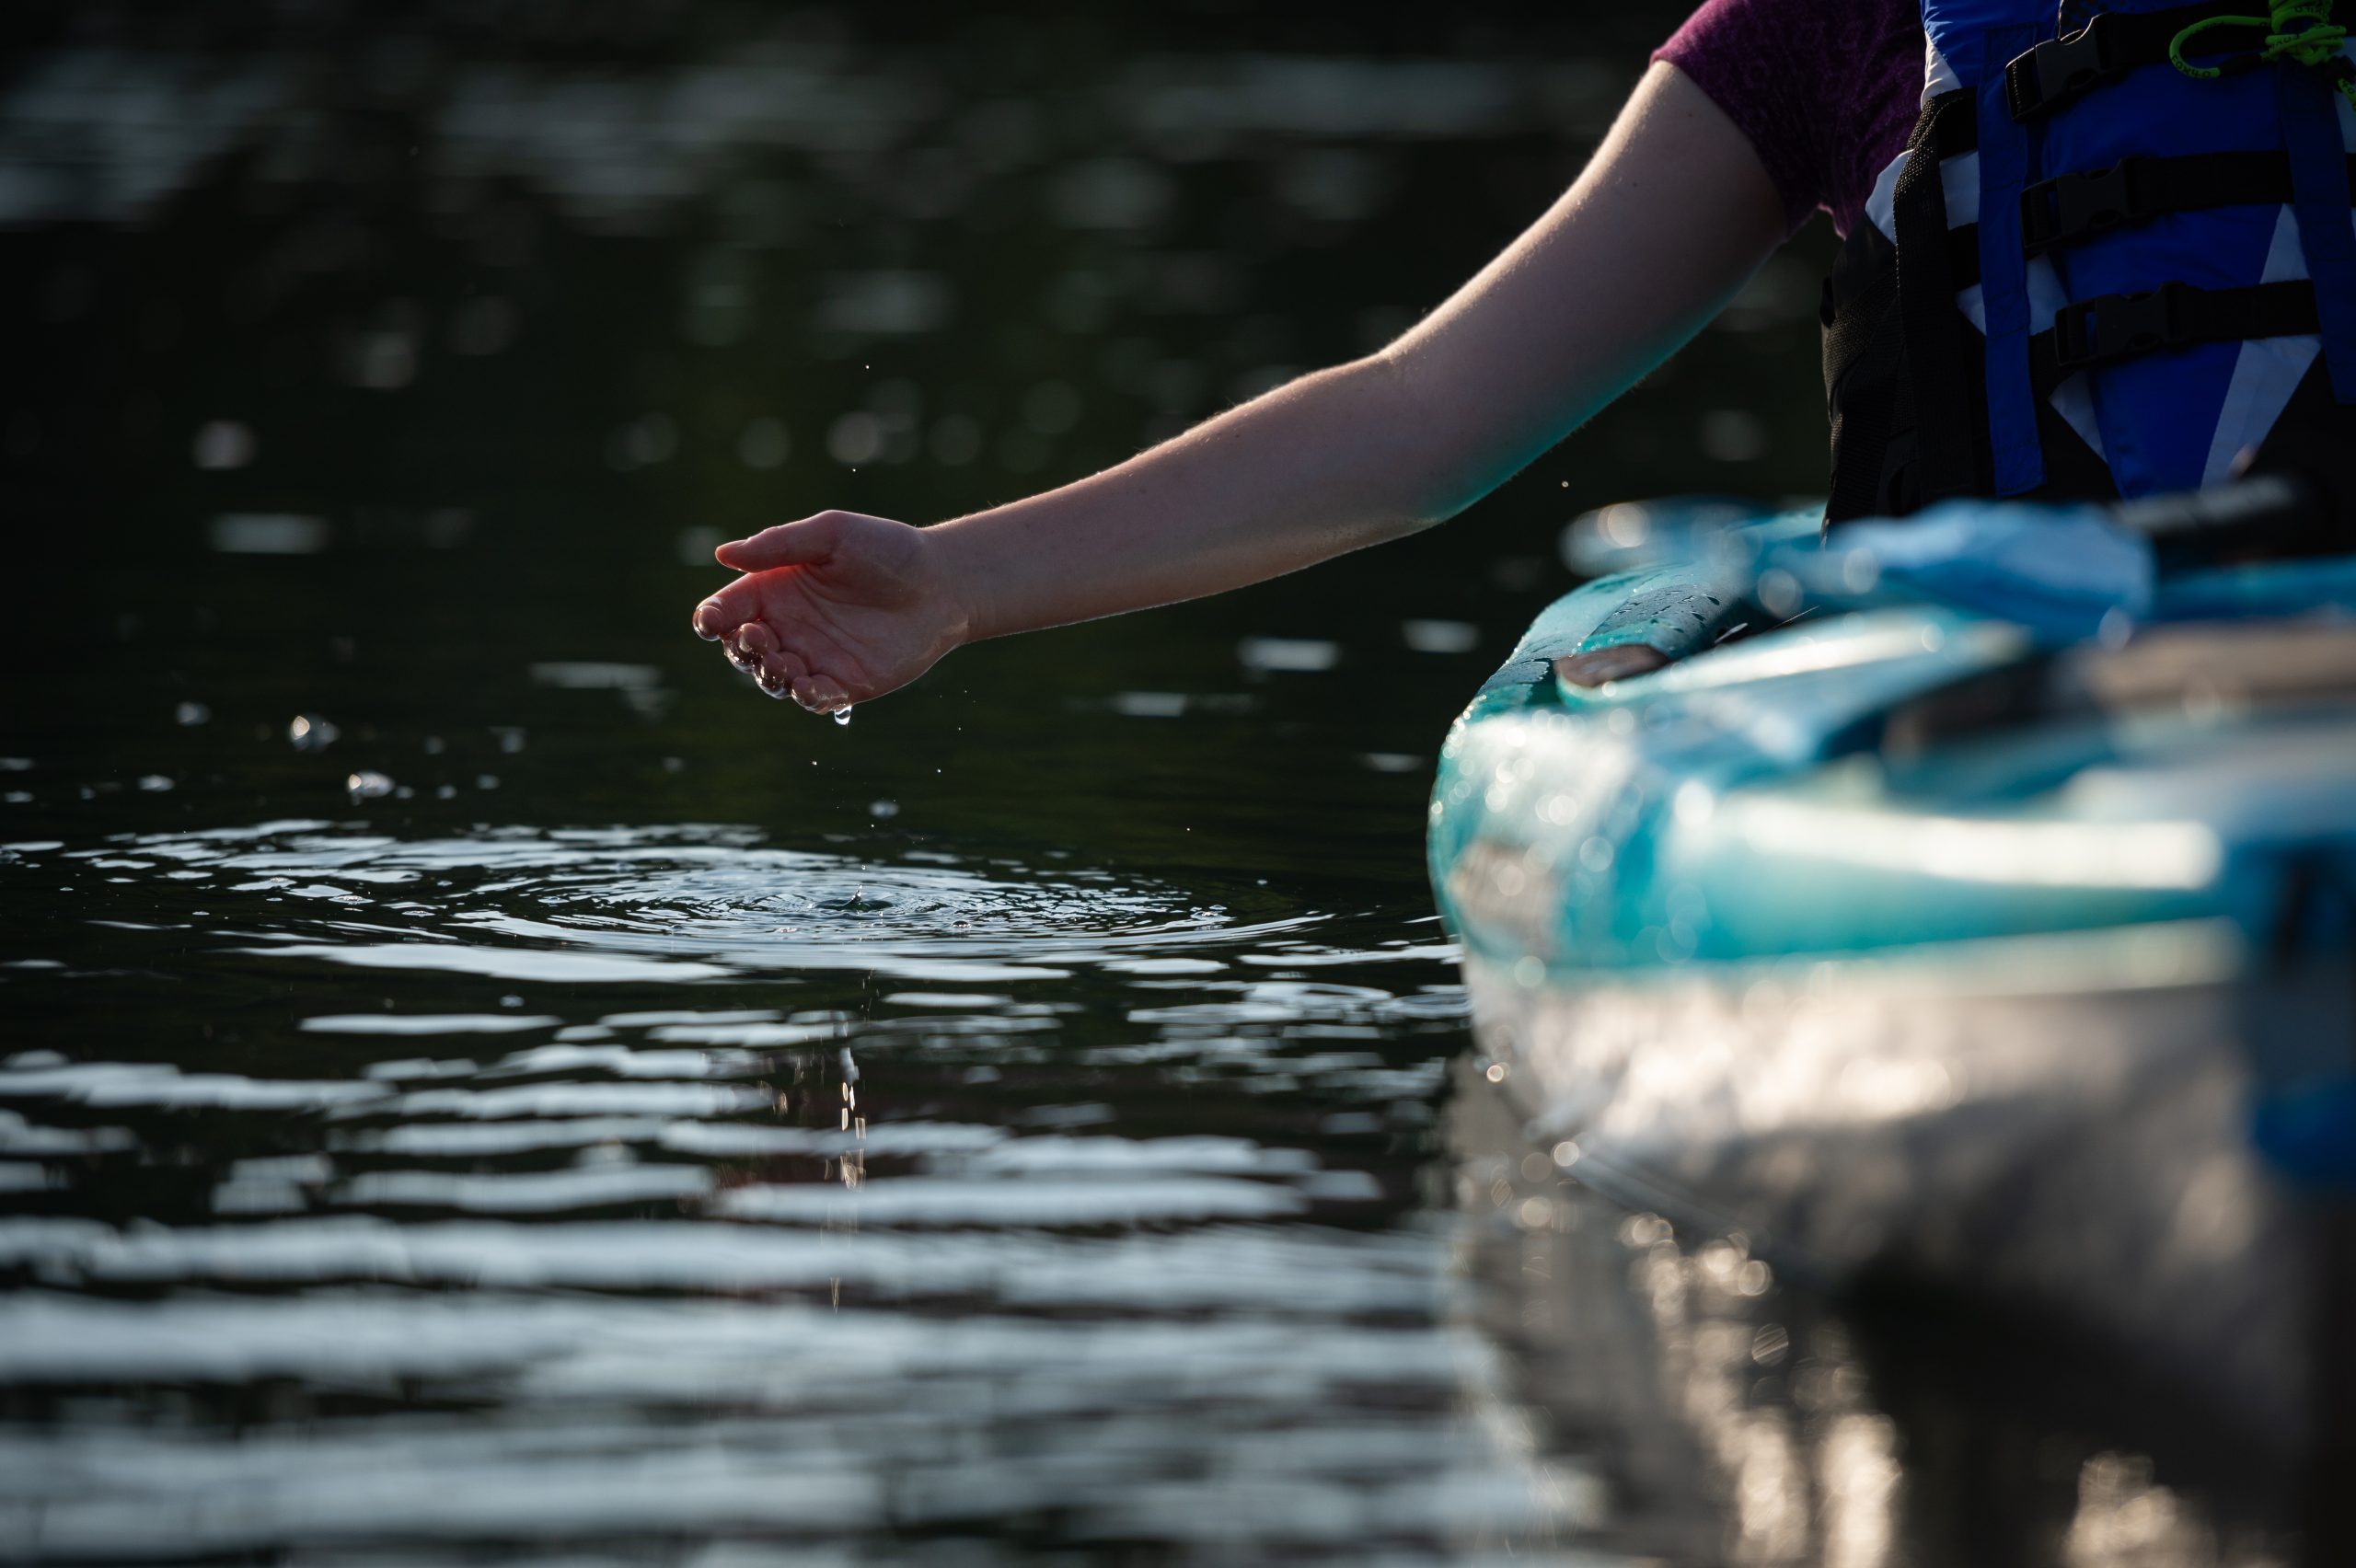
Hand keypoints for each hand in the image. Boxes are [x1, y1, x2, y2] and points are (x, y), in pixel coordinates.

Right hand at [690, 511, 970, 711]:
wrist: (943, 582)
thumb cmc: (887, 549)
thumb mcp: (832, 534)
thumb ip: (779, 545)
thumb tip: (723, 554)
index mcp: (774, 589)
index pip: (728, 610)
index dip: (711, 618)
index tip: (712, 621)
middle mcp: (788, 626)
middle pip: (742, 649)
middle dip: (741, 648)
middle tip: (758, 637)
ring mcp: (814, 658)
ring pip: (772, 678)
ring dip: (769, 674)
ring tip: (783, 662)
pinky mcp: (845, 684)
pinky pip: (815, 699)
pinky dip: (806, 698)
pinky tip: (810, 688)